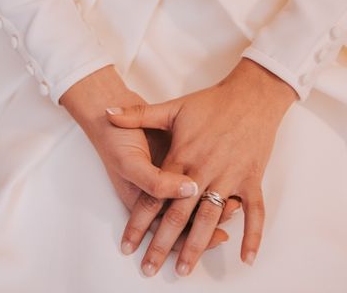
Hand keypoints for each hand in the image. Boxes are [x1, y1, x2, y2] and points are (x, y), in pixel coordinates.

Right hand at [59, 64, 239, 250]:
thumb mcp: (130, 162)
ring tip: (237, 209)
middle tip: (228, 230)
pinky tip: (231, 185)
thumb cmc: (117, 138)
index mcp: (142, 199)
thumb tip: (189, 191)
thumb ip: (155, 182)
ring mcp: (165, 177)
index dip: (191, 238)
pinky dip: (212, 185)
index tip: (217, 236)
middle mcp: (156, 193)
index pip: (169, 228)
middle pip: (183, 220)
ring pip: (192, 202)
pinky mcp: (174, 160)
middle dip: (206, 228)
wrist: (109, 109)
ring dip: (213, 207)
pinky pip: (195, 181)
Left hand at [105, 58, 296, 276]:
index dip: (139, 222)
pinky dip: (252, 235)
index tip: (128, 245)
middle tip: (149, 268)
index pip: (154, 197)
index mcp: (181, 157)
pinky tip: (245, 257)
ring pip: (210, 218)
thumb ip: (137, 114)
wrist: (251, 95)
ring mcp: (229, 176)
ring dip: (197, 246)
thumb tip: (106, 113)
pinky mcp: (251, 178)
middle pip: (179, 215)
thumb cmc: (211, 102)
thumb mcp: (172, 107)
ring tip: (184, 268)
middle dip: (162, 244)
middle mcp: (203, 171)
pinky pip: (254, 211)